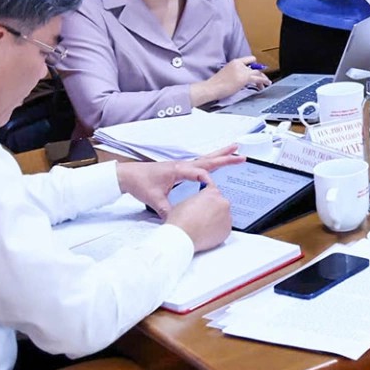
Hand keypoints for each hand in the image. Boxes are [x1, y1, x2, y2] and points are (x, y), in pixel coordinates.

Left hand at [116, 146, 243, 216]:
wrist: (127, 175)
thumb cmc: (140, 183)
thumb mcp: (153, 199)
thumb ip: (167, 209)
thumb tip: (178, 219)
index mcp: (178, 170)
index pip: (200, 172)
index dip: (208, 181)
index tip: (213, 191)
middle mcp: (182, 165)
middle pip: (208, 160)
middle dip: (225, 157)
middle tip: (241, 155)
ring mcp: (182, 166)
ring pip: (205, 159)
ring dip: (220, 155)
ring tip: (234, 150)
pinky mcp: (180, 169)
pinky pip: (199, 164)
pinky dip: (210, 162)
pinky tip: (215, 162)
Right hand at [165, 186, 231, 251]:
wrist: (182, 236)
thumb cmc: (181, 220)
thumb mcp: (185, 202)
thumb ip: (197, 200)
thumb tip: (198, 204)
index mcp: (212, 193)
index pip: (213, 190)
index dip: (208, 197)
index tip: (207, 201)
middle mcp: (223, 203)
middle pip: (219, 204)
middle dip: (212, 210)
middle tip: (202, 217)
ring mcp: (227, 217)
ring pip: (222, 217)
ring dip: (215, 220)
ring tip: (202, 227)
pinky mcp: (227, 230)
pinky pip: (223, 229)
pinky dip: (217, 231)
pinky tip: (206, 233)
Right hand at [205, 56, 269, 100]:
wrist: (212, 87)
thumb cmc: (216, 83)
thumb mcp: (227, 73)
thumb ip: (235, 72)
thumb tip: (241, 78)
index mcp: (234, 62)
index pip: (249, 59)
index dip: (254, 65)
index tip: (257, 69)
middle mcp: (239, 64)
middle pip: (255, 67)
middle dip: (260, 73)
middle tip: (263, 78)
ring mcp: (242, 71)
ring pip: (258, 72)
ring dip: (264, 78)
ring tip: (267, 83)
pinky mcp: (245, 78)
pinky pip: (258, 79)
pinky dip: (264, 81)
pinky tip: (266, 84)